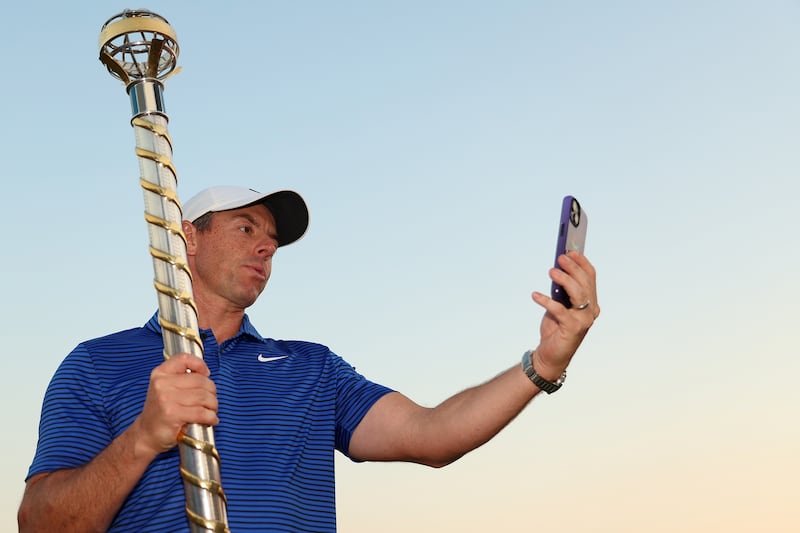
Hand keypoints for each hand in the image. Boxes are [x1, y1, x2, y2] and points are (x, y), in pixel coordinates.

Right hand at [130, 353, 218, 457]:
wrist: (146, 434)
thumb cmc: (160, 411)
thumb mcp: (165, 388)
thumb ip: (181, 377)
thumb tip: (206, 373)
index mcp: (160, 374)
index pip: (184, 358)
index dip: (199, 364)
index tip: (206, 374)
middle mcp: (162, 383)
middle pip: (201, 380)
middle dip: (212, 392)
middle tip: (210, 401)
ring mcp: (167, 399)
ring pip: (204, 397)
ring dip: (213, 406)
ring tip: (210, 412)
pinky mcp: (173, 414)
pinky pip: (202, 413)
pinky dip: (211, 417)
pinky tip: (210, 420)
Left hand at [530, 251, 598, 380]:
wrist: (550, 355)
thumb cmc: (555, 328)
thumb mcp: (558, 305)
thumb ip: (560, 291)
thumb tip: (555, 269)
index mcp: (591, 303)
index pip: (591, 277)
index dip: (582, 262)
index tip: (571, 250)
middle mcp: (591, 311)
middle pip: (585, 283)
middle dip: (573, 267)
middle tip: (560, 258)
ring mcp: (584, 320)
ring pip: (578, 293)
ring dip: (565, 280)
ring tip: (551, 272)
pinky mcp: (573, 329)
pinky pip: (560, 310)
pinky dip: (546, 301)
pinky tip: (535, 295)